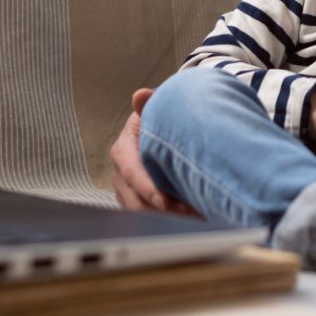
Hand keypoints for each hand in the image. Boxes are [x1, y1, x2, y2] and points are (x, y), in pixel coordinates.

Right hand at [108, 87, 197, 215]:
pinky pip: (148, 216)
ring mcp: (127, 188)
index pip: (131, 172)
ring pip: (141, 212)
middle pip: (134, 200)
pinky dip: (168, 219)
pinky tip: (190, 217)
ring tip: (194, 216)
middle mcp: (121, 172)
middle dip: (161, 211)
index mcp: (123, 149)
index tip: (164, 201)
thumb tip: (140, 95)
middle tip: (189, 213)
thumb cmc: (160, 121)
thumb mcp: (156, 110)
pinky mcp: (136, 200)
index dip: (147, 188)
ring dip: (166, 218)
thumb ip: (150, 103)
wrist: (162, 131)